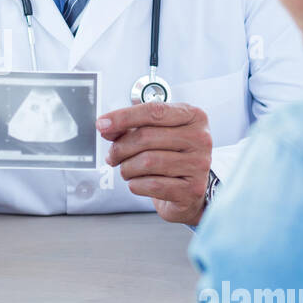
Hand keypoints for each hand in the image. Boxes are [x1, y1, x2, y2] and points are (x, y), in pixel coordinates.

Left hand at [97, 101, 211, 224]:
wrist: (188, 190)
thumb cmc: (171, 156)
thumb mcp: (155, 133)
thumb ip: (131, 126)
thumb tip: (106, 126)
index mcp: (193, 116)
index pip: (153, 111)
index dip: (123, 117)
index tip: (101, 124)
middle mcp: (200, 138)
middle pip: (146, 137)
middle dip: (120, 147)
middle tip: (112, 156)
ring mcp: (198, 164)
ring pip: (146, 162)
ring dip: (127, 168)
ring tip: (127, 170)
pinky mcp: (192, 189)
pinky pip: (151, 184)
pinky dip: (136, 184)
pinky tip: (139, 182)